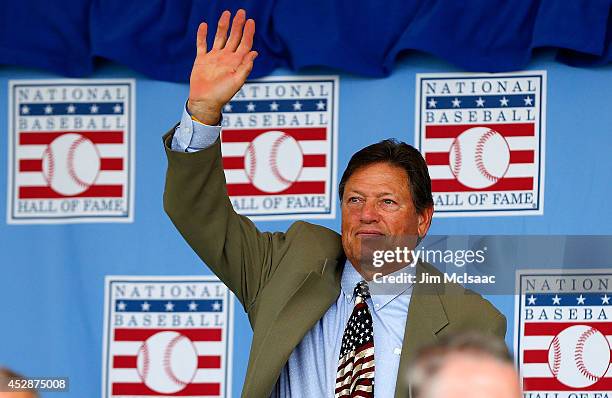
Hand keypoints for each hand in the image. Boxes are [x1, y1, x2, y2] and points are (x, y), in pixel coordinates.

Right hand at [188, 9, 256, 124]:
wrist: (205, 102)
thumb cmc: (222, 95)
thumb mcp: (237, 82)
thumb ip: (245, 67)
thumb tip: (255, 53)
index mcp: (236, 62)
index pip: (244, 44)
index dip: (248, 33)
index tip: (251, 21)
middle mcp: (226, 57)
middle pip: (233, 37)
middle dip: (237, 25)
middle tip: (241, 12)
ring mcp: (214, 58)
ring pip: (219, 37)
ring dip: (223, 26)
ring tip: (226, 14)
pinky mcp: (202, 60)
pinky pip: (202, 45)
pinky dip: (202, 35)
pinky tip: (204, 25)